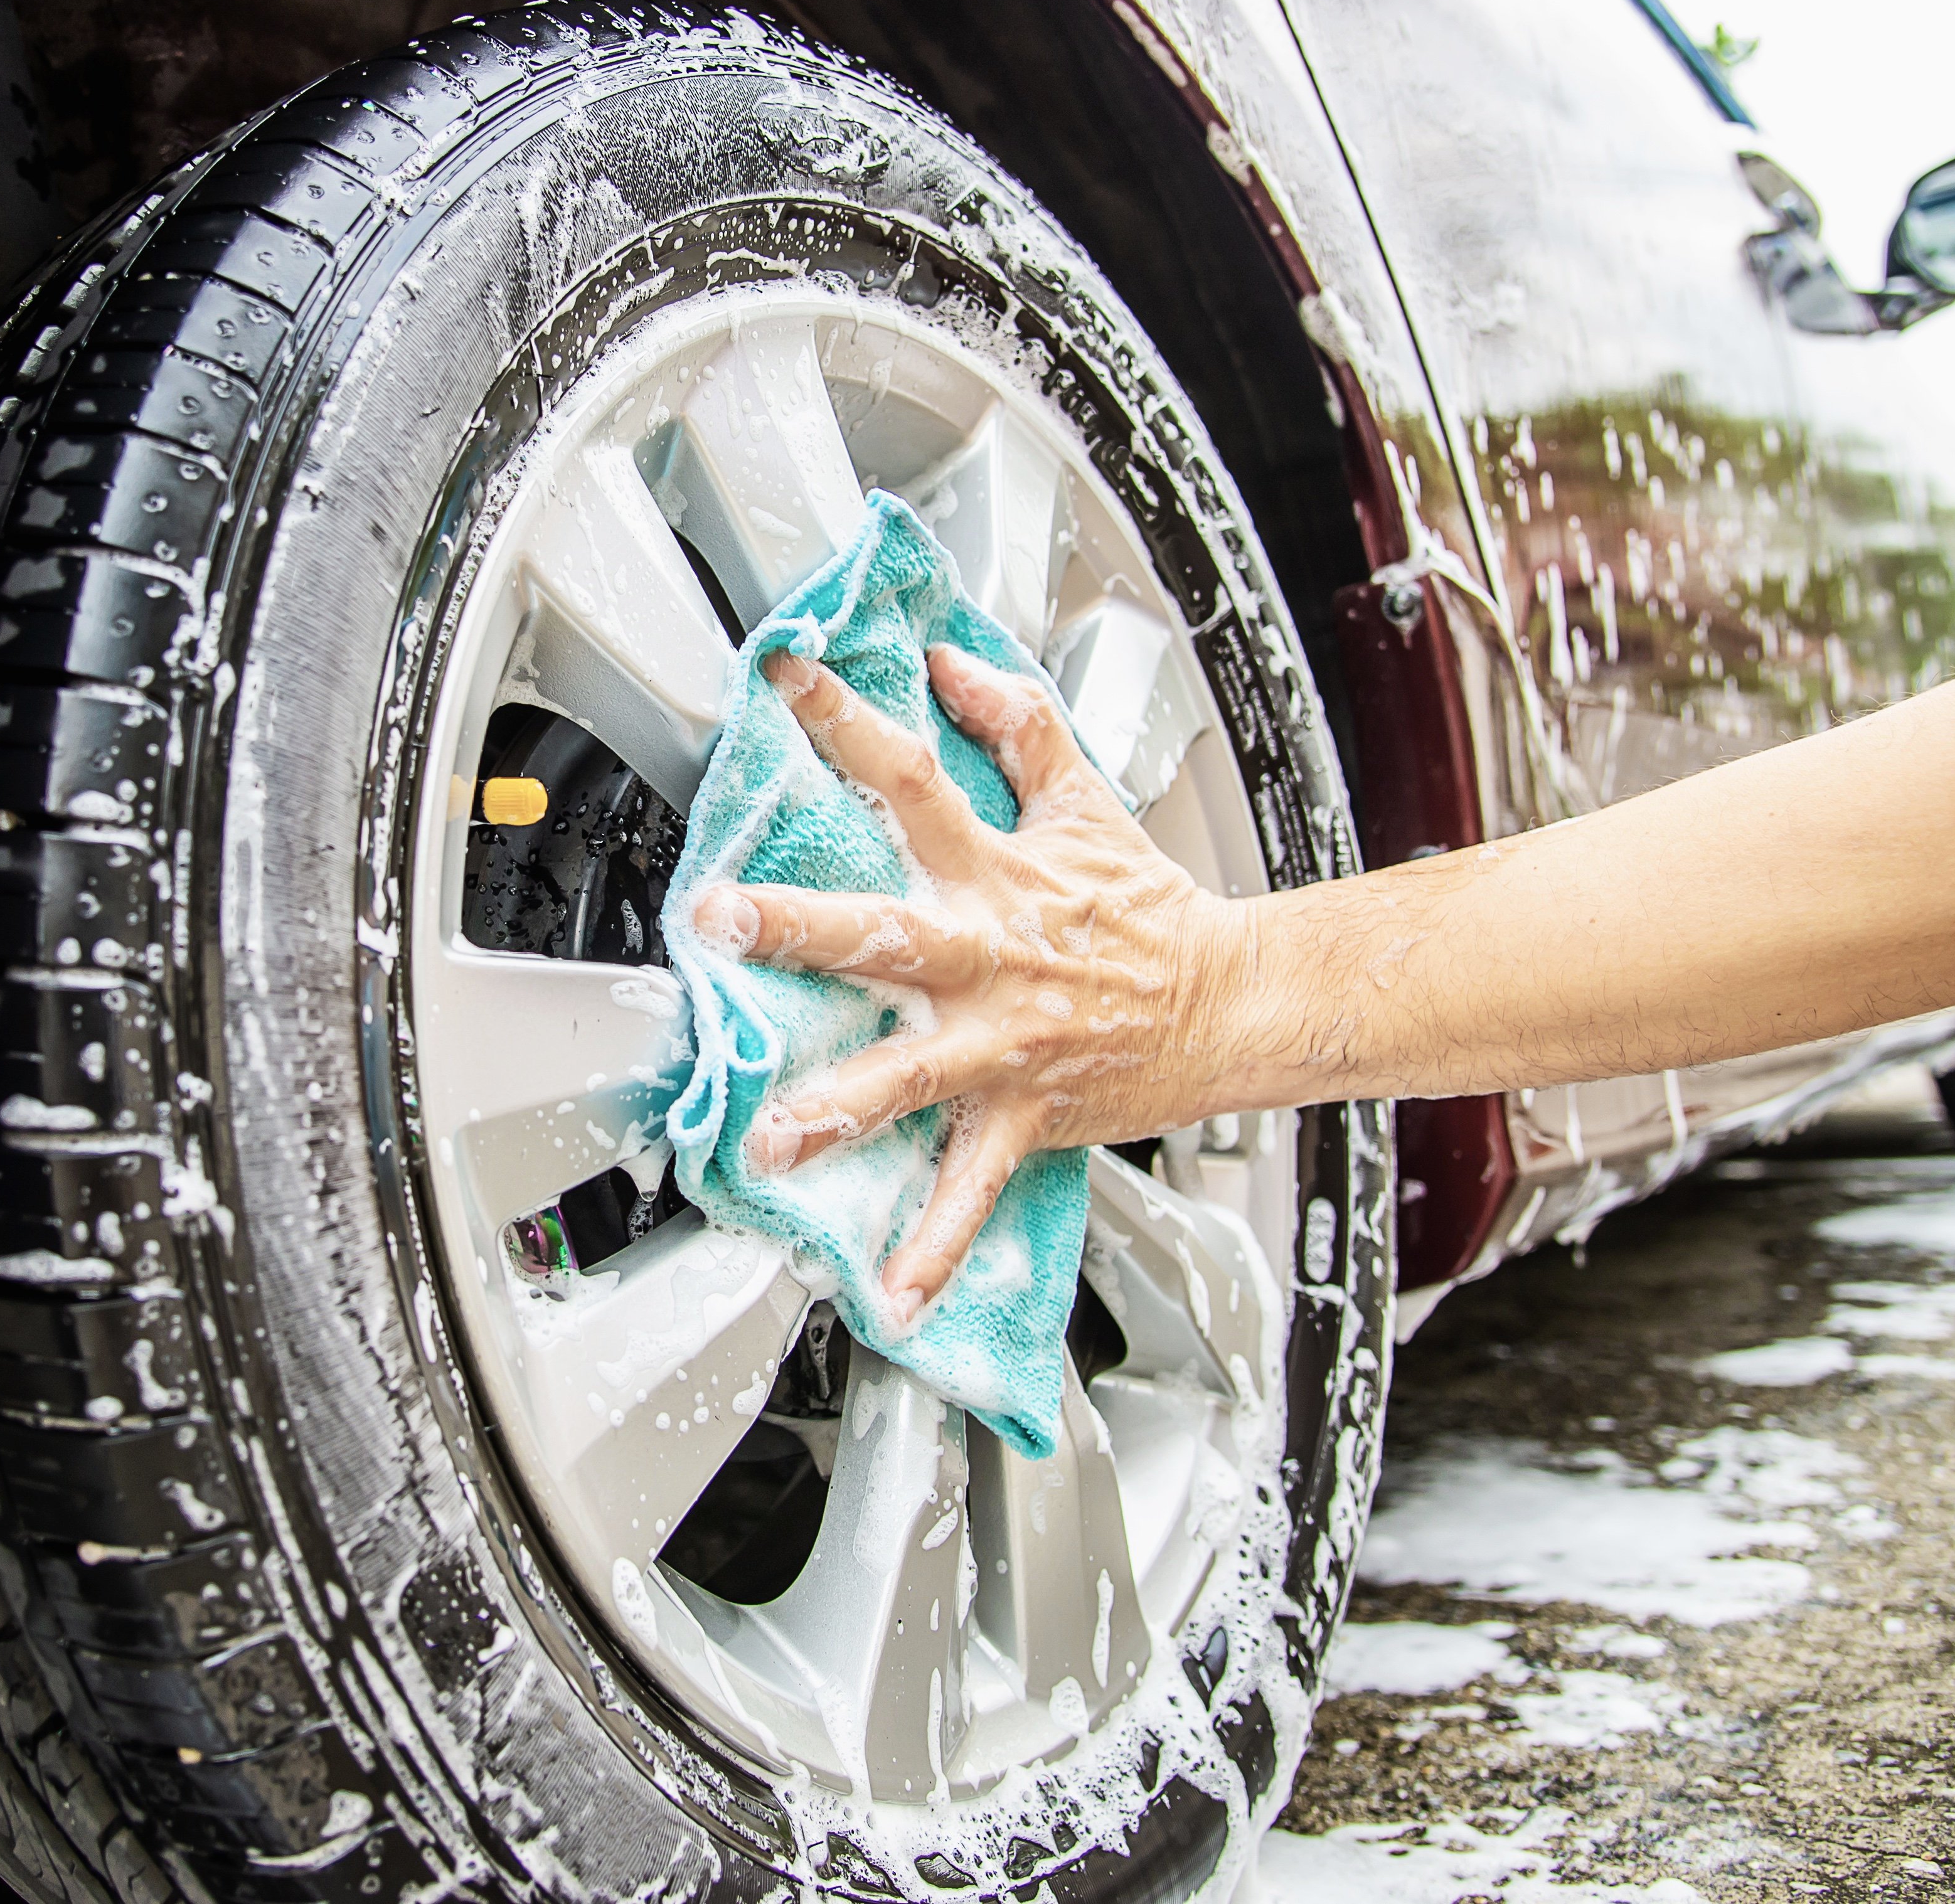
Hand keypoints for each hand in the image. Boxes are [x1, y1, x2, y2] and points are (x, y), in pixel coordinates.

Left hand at [690, 644, 1254, 1318]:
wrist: (1234, 1001)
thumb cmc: (1145, 908)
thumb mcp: (1082, 799)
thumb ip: (1014, 723)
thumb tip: (951, 661)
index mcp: (996, 872)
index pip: (914, 778)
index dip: (850, 718)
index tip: (784, 677)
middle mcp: (988, 954)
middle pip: (884, 928)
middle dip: (799, 925)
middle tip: (721, 919)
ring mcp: (1003, 1042)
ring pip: (910, 1074)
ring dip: (840, 1107)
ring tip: (772, 1139)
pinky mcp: (1023, 1114)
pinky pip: (973, 1188)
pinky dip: (935, 1245)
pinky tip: (889, 1293)